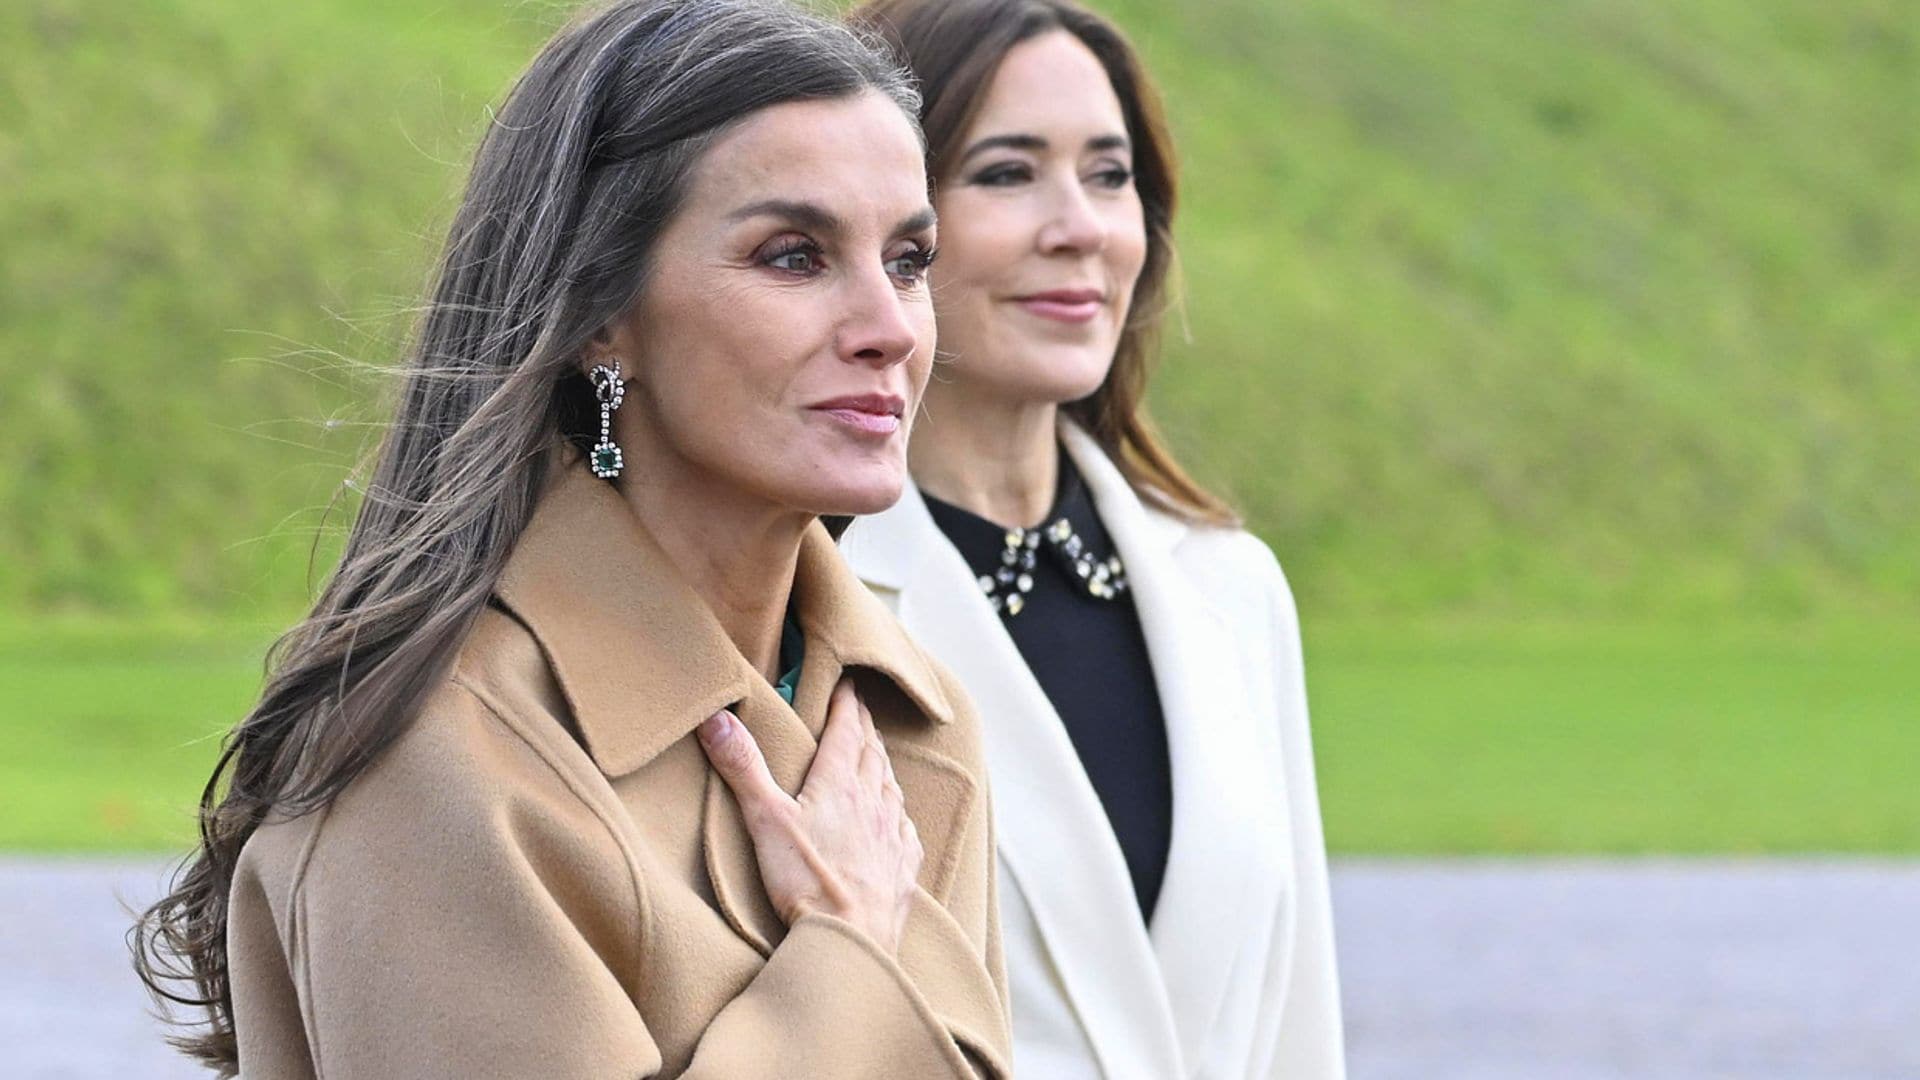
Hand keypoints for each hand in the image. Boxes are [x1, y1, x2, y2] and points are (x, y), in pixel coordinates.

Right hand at [697, 677, 922, 954]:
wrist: (852, 939)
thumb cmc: (806, 881)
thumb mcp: (765, 820)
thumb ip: (743, 767)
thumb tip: (717, 719)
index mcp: (840, 783)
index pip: (847, 730)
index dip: (846, 703)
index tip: (847, 684)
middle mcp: (873, 801)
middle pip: (872, 752)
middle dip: (864, 727)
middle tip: (860, 710)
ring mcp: (892, 834)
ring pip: (891, 785)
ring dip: (882, 763)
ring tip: (876, 753)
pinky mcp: (903, 867)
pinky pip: (905, 828)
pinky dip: (898, 810)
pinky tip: (896, 816)